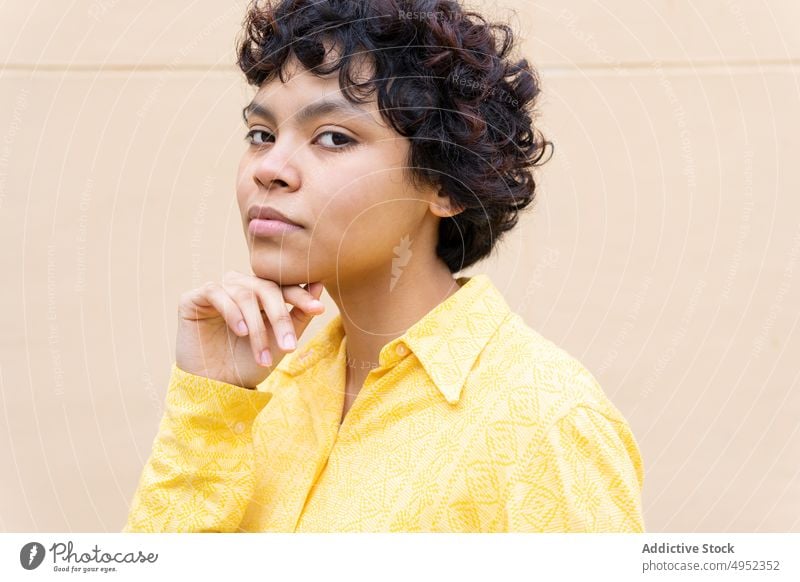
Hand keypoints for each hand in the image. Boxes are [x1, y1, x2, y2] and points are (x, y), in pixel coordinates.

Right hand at [175, 270, 324, 387]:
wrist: (216, 387)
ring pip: (244, 294)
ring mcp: (217, 291)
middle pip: (266, 288)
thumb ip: (298, 316)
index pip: (282, 286)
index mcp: (260, 294)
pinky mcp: (193, 297)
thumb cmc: (248, 365)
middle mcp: (239, 287)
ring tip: (261, 354)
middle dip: (280, 318)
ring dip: (256, 327)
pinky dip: (231, 311)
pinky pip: (215, 292)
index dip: (301, 295)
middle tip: (288, 346)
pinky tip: (240, 332)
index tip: (318, 309)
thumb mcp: (279, 342)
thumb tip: (319, 286)